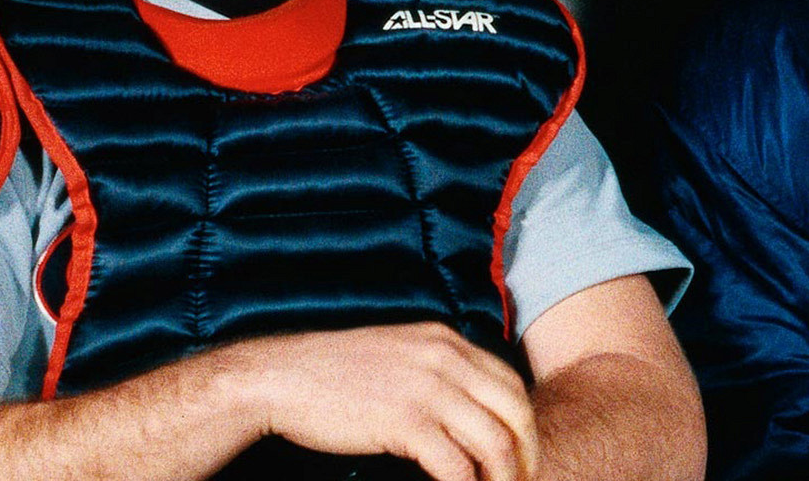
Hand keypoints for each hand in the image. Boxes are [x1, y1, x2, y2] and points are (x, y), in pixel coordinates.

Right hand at [230, 322, 537, 480]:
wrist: (282, 377)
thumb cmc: (334, 373)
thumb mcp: (399, 355)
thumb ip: (437, 370)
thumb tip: (467, 407)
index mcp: (446, 340)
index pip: (509, 382)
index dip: (524, 423)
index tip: (521, 454)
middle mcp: (446, 357)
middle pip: (515, 410)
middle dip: (526, 453)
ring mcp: (428, 388)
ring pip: (494, 442)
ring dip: (504, 478)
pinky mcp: (406, 421)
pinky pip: (456, 466)